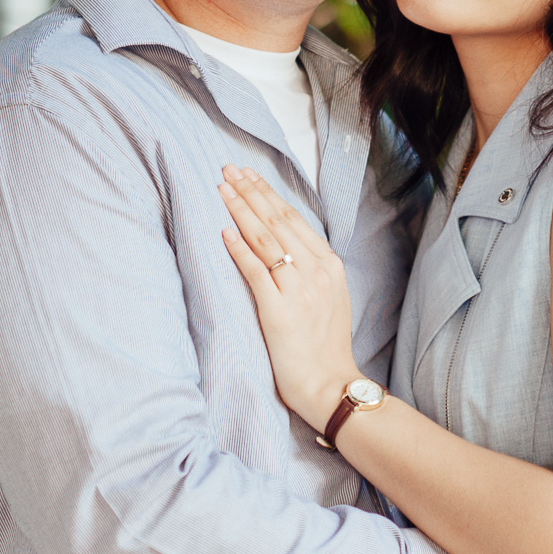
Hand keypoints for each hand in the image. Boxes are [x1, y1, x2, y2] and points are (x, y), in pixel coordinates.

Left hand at [218, 165, 357, 427]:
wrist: (329, 383)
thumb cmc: (324, 345)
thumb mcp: (328, 298)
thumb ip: (310, 270)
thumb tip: (283, 245)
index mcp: (329, 266)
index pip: (294, 219)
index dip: (268, 195)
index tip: (248, 175)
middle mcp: (317, 272)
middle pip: (278, 222)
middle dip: (251, 192)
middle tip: (228, 169)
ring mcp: (300, 290)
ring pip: (267, 240)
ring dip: (242, 210)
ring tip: (223, 189)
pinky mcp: (279, 310)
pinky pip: (256, 272)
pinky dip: (239, 249)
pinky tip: (224, 231)